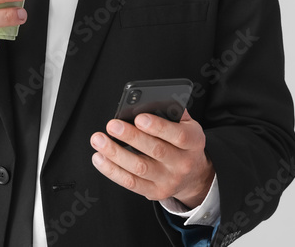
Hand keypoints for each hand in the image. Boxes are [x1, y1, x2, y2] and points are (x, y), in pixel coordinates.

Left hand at [90, 110, 214, 207]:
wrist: (194, 175)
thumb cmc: (184, 144)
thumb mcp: (188, 125)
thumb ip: (173, 113)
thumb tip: (149, 103)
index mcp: (193, 142)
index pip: (178, 135)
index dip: (158, 127)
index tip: (139, 118)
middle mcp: (183, 163)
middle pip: (155, 150)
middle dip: (131, 137)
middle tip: (112, 125)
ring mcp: (169, 180)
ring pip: (139, 168)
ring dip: (115, 153)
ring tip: (99, 140)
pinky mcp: (155, 191)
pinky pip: (130, 183)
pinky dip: (112, 170)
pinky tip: (100, 158)